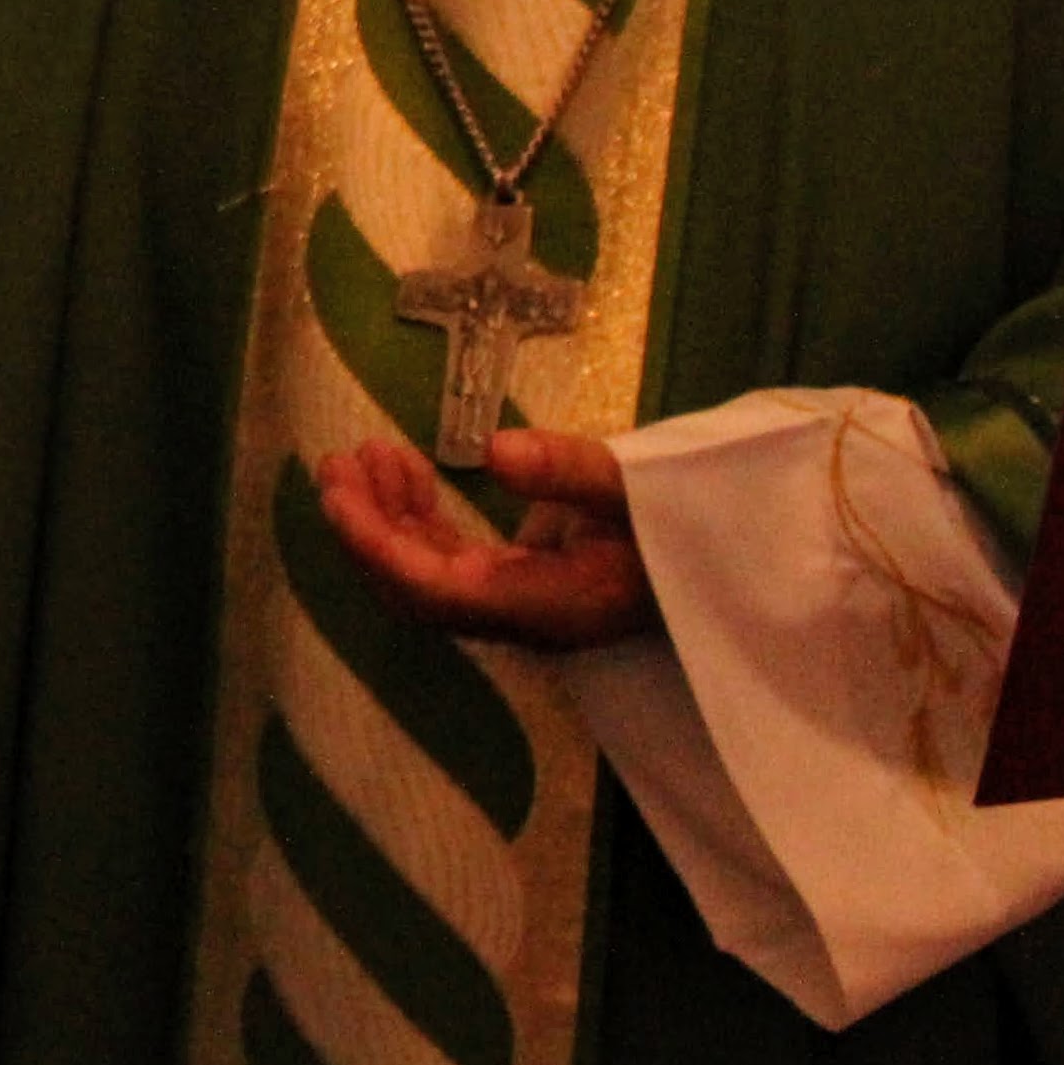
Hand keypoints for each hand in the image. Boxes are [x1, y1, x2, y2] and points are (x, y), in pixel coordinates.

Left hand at [316, 430, 657, 650]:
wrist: (728, 554)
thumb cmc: (688, 520)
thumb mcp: (638, 489)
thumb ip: (569, 472)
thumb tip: (496, 449)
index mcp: (546, 603)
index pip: (436, 590)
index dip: (378, 547)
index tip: (338, 496)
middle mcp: (522, 615)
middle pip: (417, 588)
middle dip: (367, 531)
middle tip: (335, 465)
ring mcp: (518, 602)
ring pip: (426, 572)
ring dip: (386, 518)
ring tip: (361, 454)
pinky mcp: (520, 583)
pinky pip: (449, 559)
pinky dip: (417, 518)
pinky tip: (402, 470)